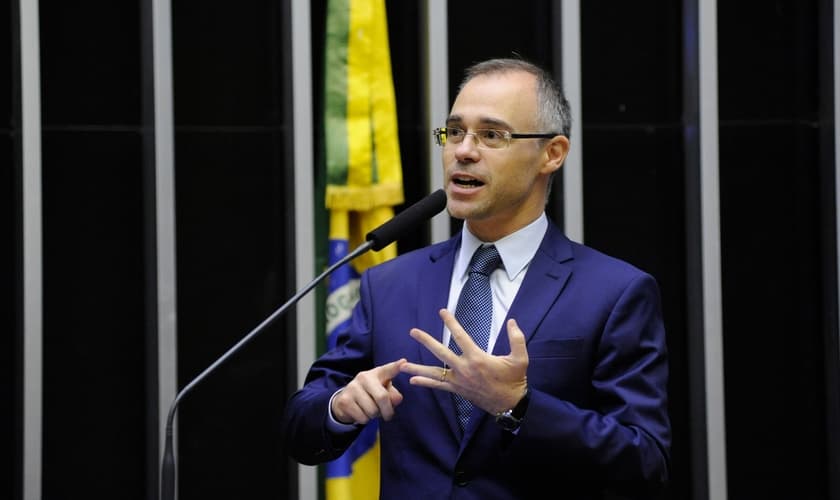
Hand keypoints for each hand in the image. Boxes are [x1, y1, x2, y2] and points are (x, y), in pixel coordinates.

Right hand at [331, 358, 405, 424]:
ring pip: (372, 410)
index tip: (404, 362)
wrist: (345, 401)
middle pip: (382, 397)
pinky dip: (365, 420)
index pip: (387, 370)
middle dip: (388, 411)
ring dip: (374, 416)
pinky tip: (361, 413)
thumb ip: (393, 396)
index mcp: (376, 374)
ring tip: (370, 410)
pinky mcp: (344, 400)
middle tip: (388, 415)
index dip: (396, 366)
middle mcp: (363, 377)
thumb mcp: (382, 393)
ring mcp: (352, 388)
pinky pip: (363, 418)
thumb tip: (397, 399)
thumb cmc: (369, 395)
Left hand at [400, 309, 528, 414]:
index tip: (442, 311)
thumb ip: (516, 338)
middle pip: (440, 352)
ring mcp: (459, 380)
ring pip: (434, 372)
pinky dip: (425, 382)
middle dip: (426, 341)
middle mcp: (464, 368)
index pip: (460, 336)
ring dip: (417, 367)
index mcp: (477, 358)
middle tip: (413, 332)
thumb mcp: (520, 358)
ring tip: (402, 365)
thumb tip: (512, 321)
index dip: (451, 323)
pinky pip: (438, 386)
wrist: (510, 404)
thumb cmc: (514, 380)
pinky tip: (413, 380)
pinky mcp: (457, 390)